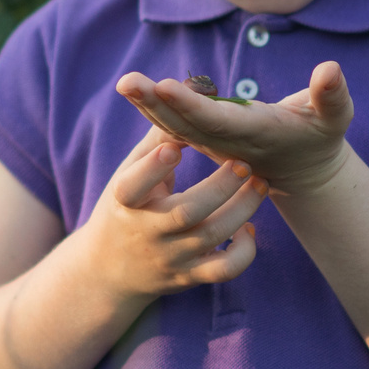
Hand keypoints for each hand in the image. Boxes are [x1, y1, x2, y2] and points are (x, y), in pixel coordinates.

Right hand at [74, 124, 264, 301]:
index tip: (174, 147)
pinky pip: (224, 270)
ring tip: (260, 183)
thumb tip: (183, 92)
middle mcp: (146, 232)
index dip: (152, 169)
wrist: (108, 271)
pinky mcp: (189, 277)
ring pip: (212, 237)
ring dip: (242, 209)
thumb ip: (157, 138)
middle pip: (186, 214)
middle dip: (219, 188)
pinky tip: (248, 228)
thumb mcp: (128, 173)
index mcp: (124, 202)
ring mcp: (169, 257)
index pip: (132, 187)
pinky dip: (244, 251)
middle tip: (244, 163)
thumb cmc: (126, 207)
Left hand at [113, 62, 356, 201]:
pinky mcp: (205, 137)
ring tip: (125, 83)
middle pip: (186, 123)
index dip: (192, 105)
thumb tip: (331, 69)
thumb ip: (332, 96)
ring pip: (175, 125)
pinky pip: (175, 125)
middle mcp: (228, 142)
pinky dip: (154, 108)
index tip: (165, 85)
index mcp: (255, 134)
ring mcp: (213, 143)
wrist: (303, 169)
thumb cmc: (320, 136)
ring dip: (148, 104)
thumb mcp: (334, 118)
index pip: (218, 120)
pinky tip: (133, 91)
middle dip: (156, 103)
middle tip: (127, 82)